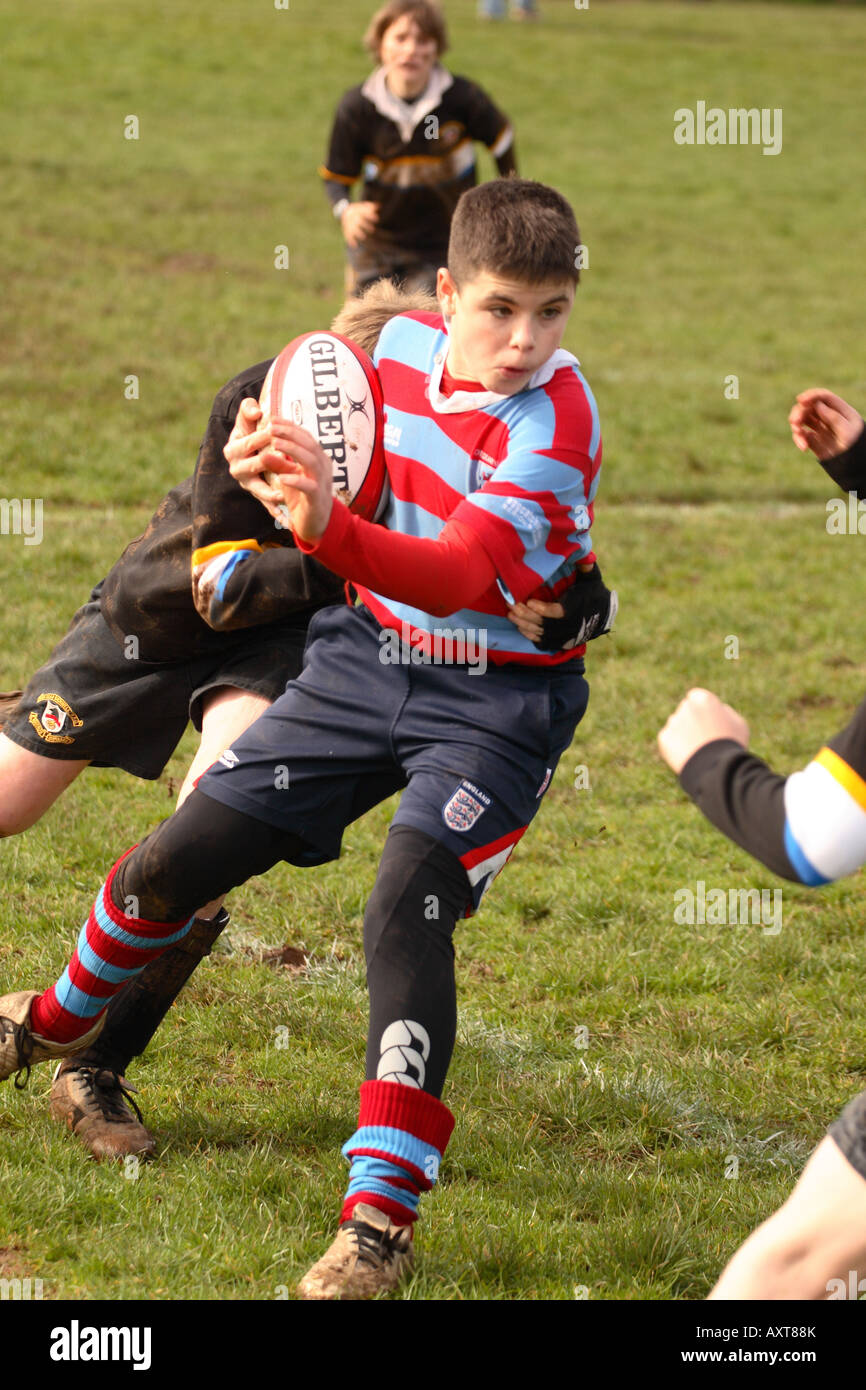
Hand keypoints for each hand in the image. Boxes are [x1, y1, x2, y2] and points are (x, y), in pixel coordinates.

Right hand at [224, 398, 291, 523]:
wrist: (249, 451)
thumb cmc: (248, 431)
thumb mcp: (245, 420)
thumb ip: (246, 410)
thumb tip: (255, 411)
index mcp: (233, 450)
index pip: (249, 442)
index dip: (263, 436)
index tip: (276, 430)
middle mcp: (237, 469)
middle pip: (256, 465)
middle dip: (271, 462)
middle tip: (286, 460)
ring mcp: (248, 485)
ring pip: (260, 490)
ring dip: (271, 492)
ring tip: (283, 494)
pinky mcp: (259, 496)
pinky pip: (267, 506)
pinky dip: (276, 512)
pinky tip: (287, 519)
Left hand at [263, 420, 334, 542]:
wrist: (316, 525)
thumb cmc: (302, 499)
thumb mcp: (288, 478)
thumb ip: (279, 464)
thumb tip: (264, 451)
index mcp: (317, 459)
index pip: (305, 437)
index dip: (289, 427)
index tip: (272, 419)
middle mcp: (323, 468)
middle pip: (309, 445)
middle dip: (290, 434)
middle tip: (271, 428)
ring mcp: (322, 483)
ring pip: (311, 461)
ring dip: (293, 451)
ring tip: (275, 444)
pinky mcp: (318, 499)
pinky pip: (310, 487)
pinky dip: (296, 480)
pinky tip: (283, 477)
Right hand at [341, 201, 378, 248]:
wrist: (344, 211)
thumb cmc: (357, 210)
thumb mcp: (363, 207)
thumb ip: (371, 207)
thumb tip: (379, 205)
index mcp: (358, 212)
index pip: (365, 213)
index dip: (371, 216)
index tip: (377, 218)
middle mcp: (354, 218)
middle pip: (360, 222)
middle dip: (366, 226)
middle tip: (372, 230)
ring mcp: (350, 224)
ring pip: (354, 229)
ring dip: (358, 233)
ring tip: (363, 237)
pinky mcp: (346, 229)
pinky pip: (347, 235)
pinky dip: (350, 240)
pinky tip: (354, 246)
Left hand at [507, 562, 615, 649]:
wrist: (603, 616)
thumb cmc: (592, 593)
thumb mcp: (591, 578)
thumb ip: (586, 567)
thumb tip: (585, 555)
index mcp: (576, 610)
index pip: (557, 612)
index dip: (543, 609)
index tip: (530, 601)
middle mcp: (569, 626)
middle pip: (543, 624)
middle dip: (525, 614)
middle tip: (511, 605)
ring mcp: (563, 637)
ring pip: (540, 633)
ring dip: (523, 623)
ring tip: (510, 613)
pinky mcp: (559, 643)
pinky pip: (541, 642)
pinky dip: (529, 634)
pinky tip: (519, 625)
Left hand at [657, 688, 749, 774]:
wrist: (715, 768)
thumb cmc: (731, 745)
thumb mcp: (738, 724)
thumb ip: (725, 712)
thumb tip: (717, 709)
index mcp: (703, 699)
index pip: (696, 697)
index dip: (702, 709)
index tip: (706, 720)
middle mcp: (686, 707)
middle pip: (685, 710)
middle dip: (691, 720)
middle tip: (702, 738)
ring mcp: (673, 722)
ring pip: (676, 725)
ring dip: (683, 733)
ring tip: (698, 750)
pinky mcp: (664, 738)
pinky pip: (668, 740)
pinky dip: (675, 747)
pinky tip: (688, 755)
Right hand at [789, 389, 863, 459]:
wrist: (853, 467)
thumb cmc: (855, 448)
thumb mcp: (848, 431)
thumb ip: (833, 417)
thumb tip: (817, 404)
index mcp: (840, 411)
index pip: (823, 397)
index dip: (811, 395)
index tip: (800, 400)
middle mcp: (829, 417)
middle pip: (809, 407)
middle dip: (799, 412)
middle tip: (794, 422)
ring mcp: (820, 428)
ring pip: (802, 419)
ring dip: (796, 425)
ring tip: (798, 433)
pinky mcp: (813, 440)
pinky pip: (801, 435)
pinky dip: (799, 439)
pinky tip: (803, 448)